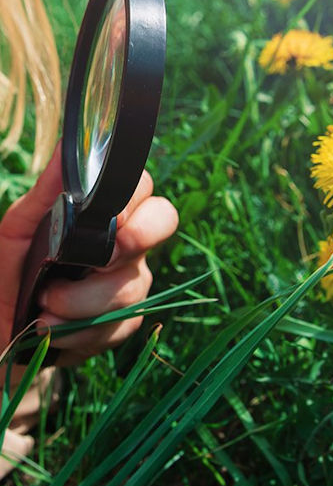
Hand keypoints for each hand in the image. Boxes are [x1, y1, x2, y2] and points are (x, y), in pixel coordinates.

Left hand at [0, 144, 177, 364]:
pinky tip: (54, 328)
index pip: (142, 187)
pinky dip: (81, 331)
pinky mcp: (127, 321)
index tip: (109, 216)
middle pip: (164, 220)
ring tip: (44, 307)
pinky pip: (122, 322)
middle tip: (99, 259)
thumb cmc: (8, 278)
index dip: (133, 199)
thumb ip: (46, 194)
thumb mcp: (18, 231)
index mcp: (104, 215)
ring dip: (81, 301)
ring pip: (131, 283)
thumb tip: (68, 149)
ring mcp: (132, 281)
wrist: (1, 337)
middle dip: (138, 237)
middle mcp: (126, 244)